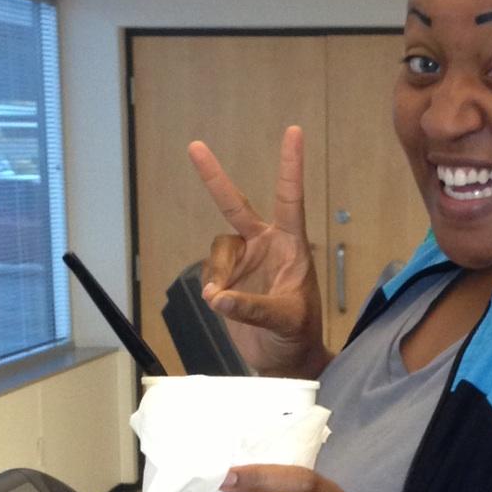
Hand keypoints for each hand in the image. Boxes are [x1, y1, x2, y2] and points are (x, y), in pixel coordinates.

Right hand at [188, 127, 327, 377]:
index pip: (290, 199)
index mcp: (291, 245)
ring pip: (217, 249)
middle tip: (194, 146)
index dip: (290, 165)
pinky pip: (210, 273)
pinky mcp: (228, 278)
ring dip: (217, 273)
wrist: (285, 360)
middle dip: (213, 177)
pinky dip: (212, 288)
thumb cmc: (297, 336)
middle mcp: (266, 245)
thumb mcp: (285, 320)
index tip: (293, 132)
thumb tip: (218, 297)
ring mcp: (245, 260)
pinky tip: (221, 304)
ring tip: (222, 300)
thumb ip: (253, 307)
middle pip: (234, 205)